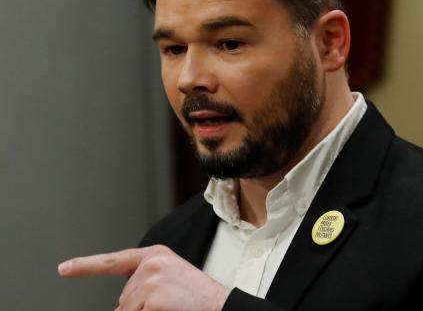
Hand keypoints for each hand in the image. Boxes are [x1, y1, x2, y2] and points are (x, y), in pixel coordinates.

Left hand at [58, 245, 230, 310]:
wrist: (221, 306)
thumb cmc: (199, 298)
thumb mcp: (171, 280)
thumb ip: (144, 283)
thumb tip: (120, 305)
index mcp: (156, 255)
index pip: (115, 261)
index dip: (86, 266)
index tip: (65, 268)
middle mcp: (151, 263)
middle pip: (124, 297)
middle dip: (138, 307)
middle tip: (169, 304)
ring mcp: (150, 280)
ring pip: (126, 310)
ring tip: (171, 306)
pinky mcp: (151, 297)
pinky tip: (168, 309)